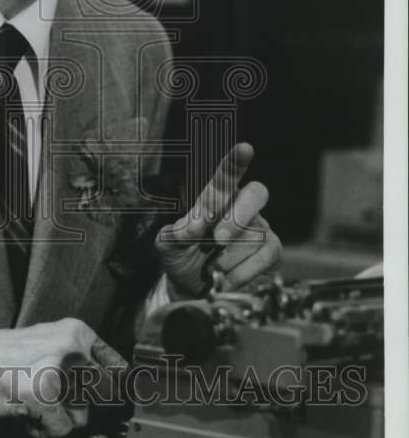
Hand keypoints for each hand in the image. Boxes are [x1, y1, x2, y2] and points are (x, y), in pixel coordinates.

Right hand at [0, 319, 126, 437]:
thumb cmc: (1, 355)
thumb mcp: (47, 343)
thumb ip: (78, 359)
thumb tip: (115, 388)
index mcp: (76, 332)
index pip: (119, 366)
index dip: (121, 388)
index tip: (121, 398)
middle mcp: (72, 348)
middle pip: (104, 397)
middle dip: (82, 406)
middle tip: (56, 401)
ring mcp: (58, 371)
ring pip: (82, 417)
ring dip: (60, 419)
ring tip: (35, 404)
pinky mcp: (42, 396)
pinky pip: (60, 430)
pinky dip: (43, 430)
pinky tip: (26, 415)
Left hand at [155, 142, 281, 298]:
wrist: (191, 289)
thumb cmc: (181, 256)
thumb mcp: (168, 245)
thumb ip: (176, 234)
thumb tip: (193, 229)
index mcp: (215, 197)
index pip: (226, 176)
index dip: (236, 162)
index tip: (245, 148)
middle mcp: (241, 207)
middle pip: (256, 194)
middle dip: (238, 216)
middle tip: (217, 239)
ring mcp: (259, 228)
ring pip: (258, 234)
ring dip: (231, 256)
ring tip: (211, 269)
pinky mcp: (270, 252)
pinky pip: (267, 255)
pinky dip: (244, 271)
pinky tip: (226, 280)